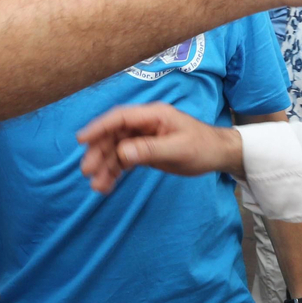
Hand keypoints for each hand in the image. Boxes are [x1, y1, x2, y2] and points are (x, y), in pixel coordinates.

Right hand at [77, 102, 241, 191]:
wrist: (219, 154)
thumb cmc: (203, 147)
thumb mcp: (179, 149)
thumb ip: (150, 150)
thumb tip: (122, 153)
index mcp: (153, 115)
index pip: (120, 118)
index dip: (99, 127)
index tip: (82, 140)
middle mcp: (146, 124)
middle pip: (114, 135)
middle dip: (99, 152)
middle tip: (87, 171)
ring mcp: (145, 137)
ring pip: (117, 149)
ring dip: (106, 166)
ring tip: (97, 186)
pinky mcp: (146, 150)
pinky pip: (125, 159)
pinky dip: (115, 171)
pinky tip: (107, 185)